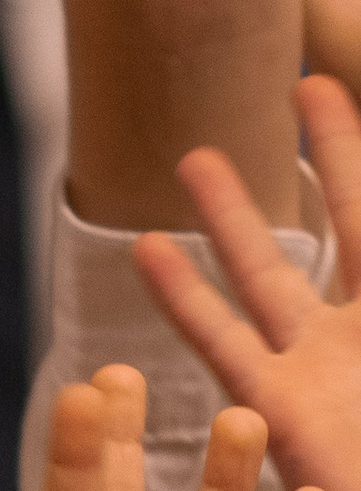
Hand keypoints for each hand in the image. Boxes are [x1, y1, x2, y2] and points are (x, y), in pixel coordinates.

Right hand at [136, 73, 360, 490]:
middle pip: (345, 218)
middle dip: (327, 152)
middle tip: (304, 82)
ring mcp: (316, 368)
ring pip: (267, 270)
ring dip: (231, 213)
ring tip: (194, 156)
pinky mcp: (276, 408)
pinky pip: (220, 338)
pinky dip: (183, 294)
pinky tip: (149, 250)